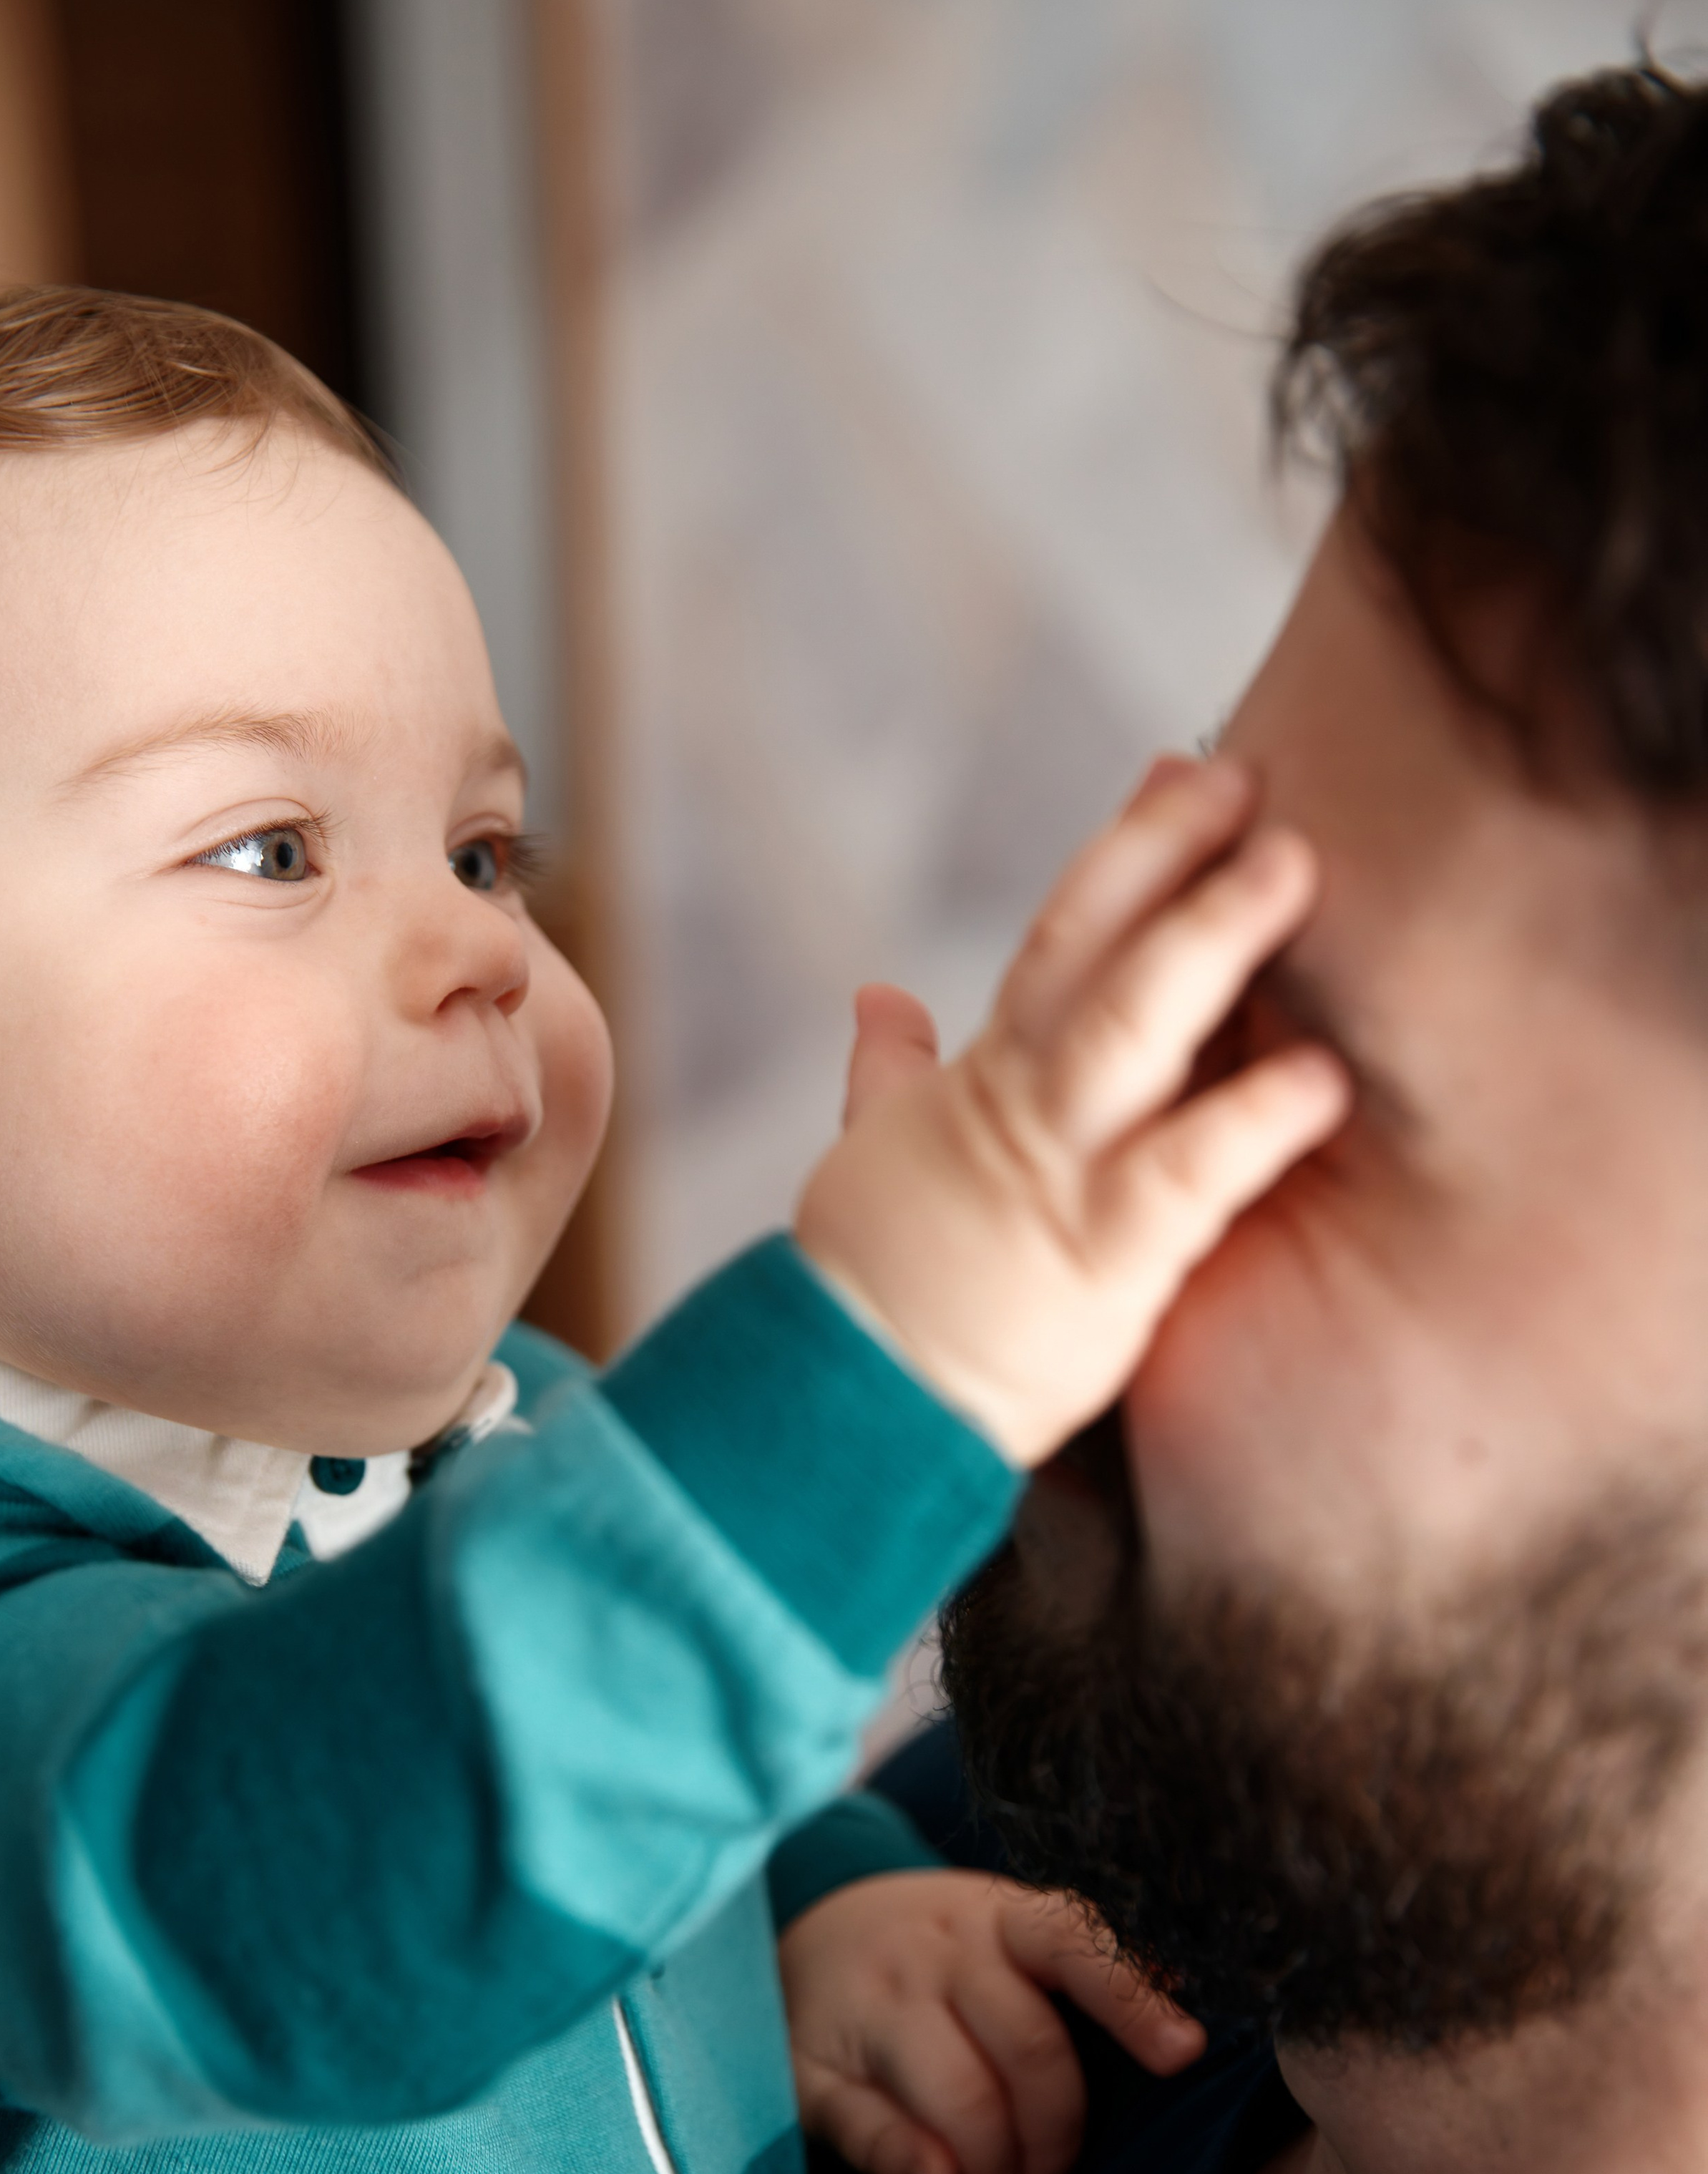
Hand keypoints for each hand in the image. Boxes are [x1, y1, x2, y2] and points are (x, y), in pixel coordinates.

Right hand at [778, 1869, 1205, 2173]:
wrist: (798, 1930)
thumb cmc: (940, 1954)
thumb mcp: (1005, 1938)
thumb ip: (1088, 1977)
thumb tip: (1183, 2034)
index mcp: (995, 1919)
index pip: (1073, 1944)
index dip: (1131, 1999)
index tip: (1184, 2054)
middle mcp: (934, 1951)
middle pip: (1028, 2044)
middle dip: (1058, 2133)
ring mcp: (868, 2004)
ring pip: (959, 2094)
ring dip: (998, 2166)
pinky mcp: (809, 2065)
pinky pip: (865, 2125)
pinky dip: (908, 2162)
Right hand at [796, 754, 1348, 1465]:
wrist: (848, 1405)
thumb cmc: (878, 1286)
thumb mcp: (875, 1156)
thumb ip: (889, 1072)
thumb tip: (879, 1000)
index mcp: (989, 1078)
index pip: (1064, 934)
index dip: (1130, 847)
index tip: (1191, 768)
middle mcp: (1025, 1106)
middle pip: (1095, 951)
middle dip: (1169, 855)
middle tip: (1251, 780)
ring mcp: (1061, 1176)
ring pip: (1131, 1033)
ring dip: (1210, 941)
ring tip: (1292, 869)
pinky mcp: (1101, 1263)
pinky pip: (1184, 1179)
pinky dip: (1252, 1125)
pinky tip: (1323, 1080)